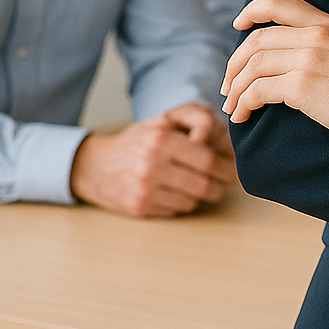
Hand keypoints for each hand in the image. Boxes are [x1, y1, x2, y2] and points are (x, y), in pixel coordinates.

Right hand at [69, 106, 237, 216]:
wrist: (94, 167)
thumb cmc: (138, 140)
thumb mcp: (165, 119)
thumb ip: (197, 118)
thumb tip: (222, 141)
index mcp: (160, 139)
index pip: (208, 160)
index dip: (227, 165)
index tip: (234, 166)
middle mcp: (151, 165)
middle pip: (206, 184)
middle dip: (223, 183)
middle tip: (228, 180)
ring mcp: (144, 190)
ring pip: (195, 200)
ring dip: (205, 194)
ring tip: (201, 183)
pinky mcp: (140, 208)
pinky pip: (179, 209)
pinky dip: (185, 201)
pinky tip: (177, 191)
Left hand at [223, 0, 328, 149]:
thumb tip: (305, 62)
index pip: (280, 3)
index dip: (252, 11)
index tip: (239, 25)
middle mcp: (316, 35)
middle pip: (257, 40)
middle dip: (235, 63)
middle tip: (229, 85)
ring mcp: (308, 58)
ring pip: (252, 65)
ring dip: (235, 87)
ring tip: (232, 106)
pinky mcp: (302, 85)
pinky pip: (258, 90)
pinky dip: (244, 102)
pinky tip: (243, 115)